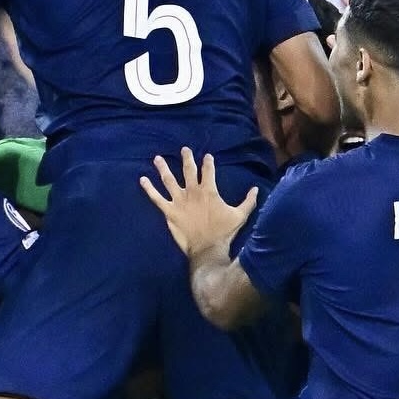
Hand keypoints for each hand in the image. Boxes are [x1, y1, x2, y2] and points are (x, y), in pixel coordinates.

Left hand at [139, 148, 258, 258]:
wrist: (208, 249)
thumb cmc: (224, 232)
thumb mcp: (240, 215)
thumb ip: (248, 201)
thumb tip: (256, 188)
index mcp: (209, 190)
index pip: (209, 171)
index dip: (208, 162)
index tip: (207, 156)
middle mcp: (193, 192)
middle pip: (188, 170)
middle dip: (187, 158)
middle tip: (184, 149)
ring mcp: (179, 201)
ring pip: (169, 180)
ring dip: (163, 168)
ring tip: (157, 158)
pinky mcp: (169, 212)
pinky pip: (156, 198)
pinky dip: (149, 188)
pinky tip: (142, 180)